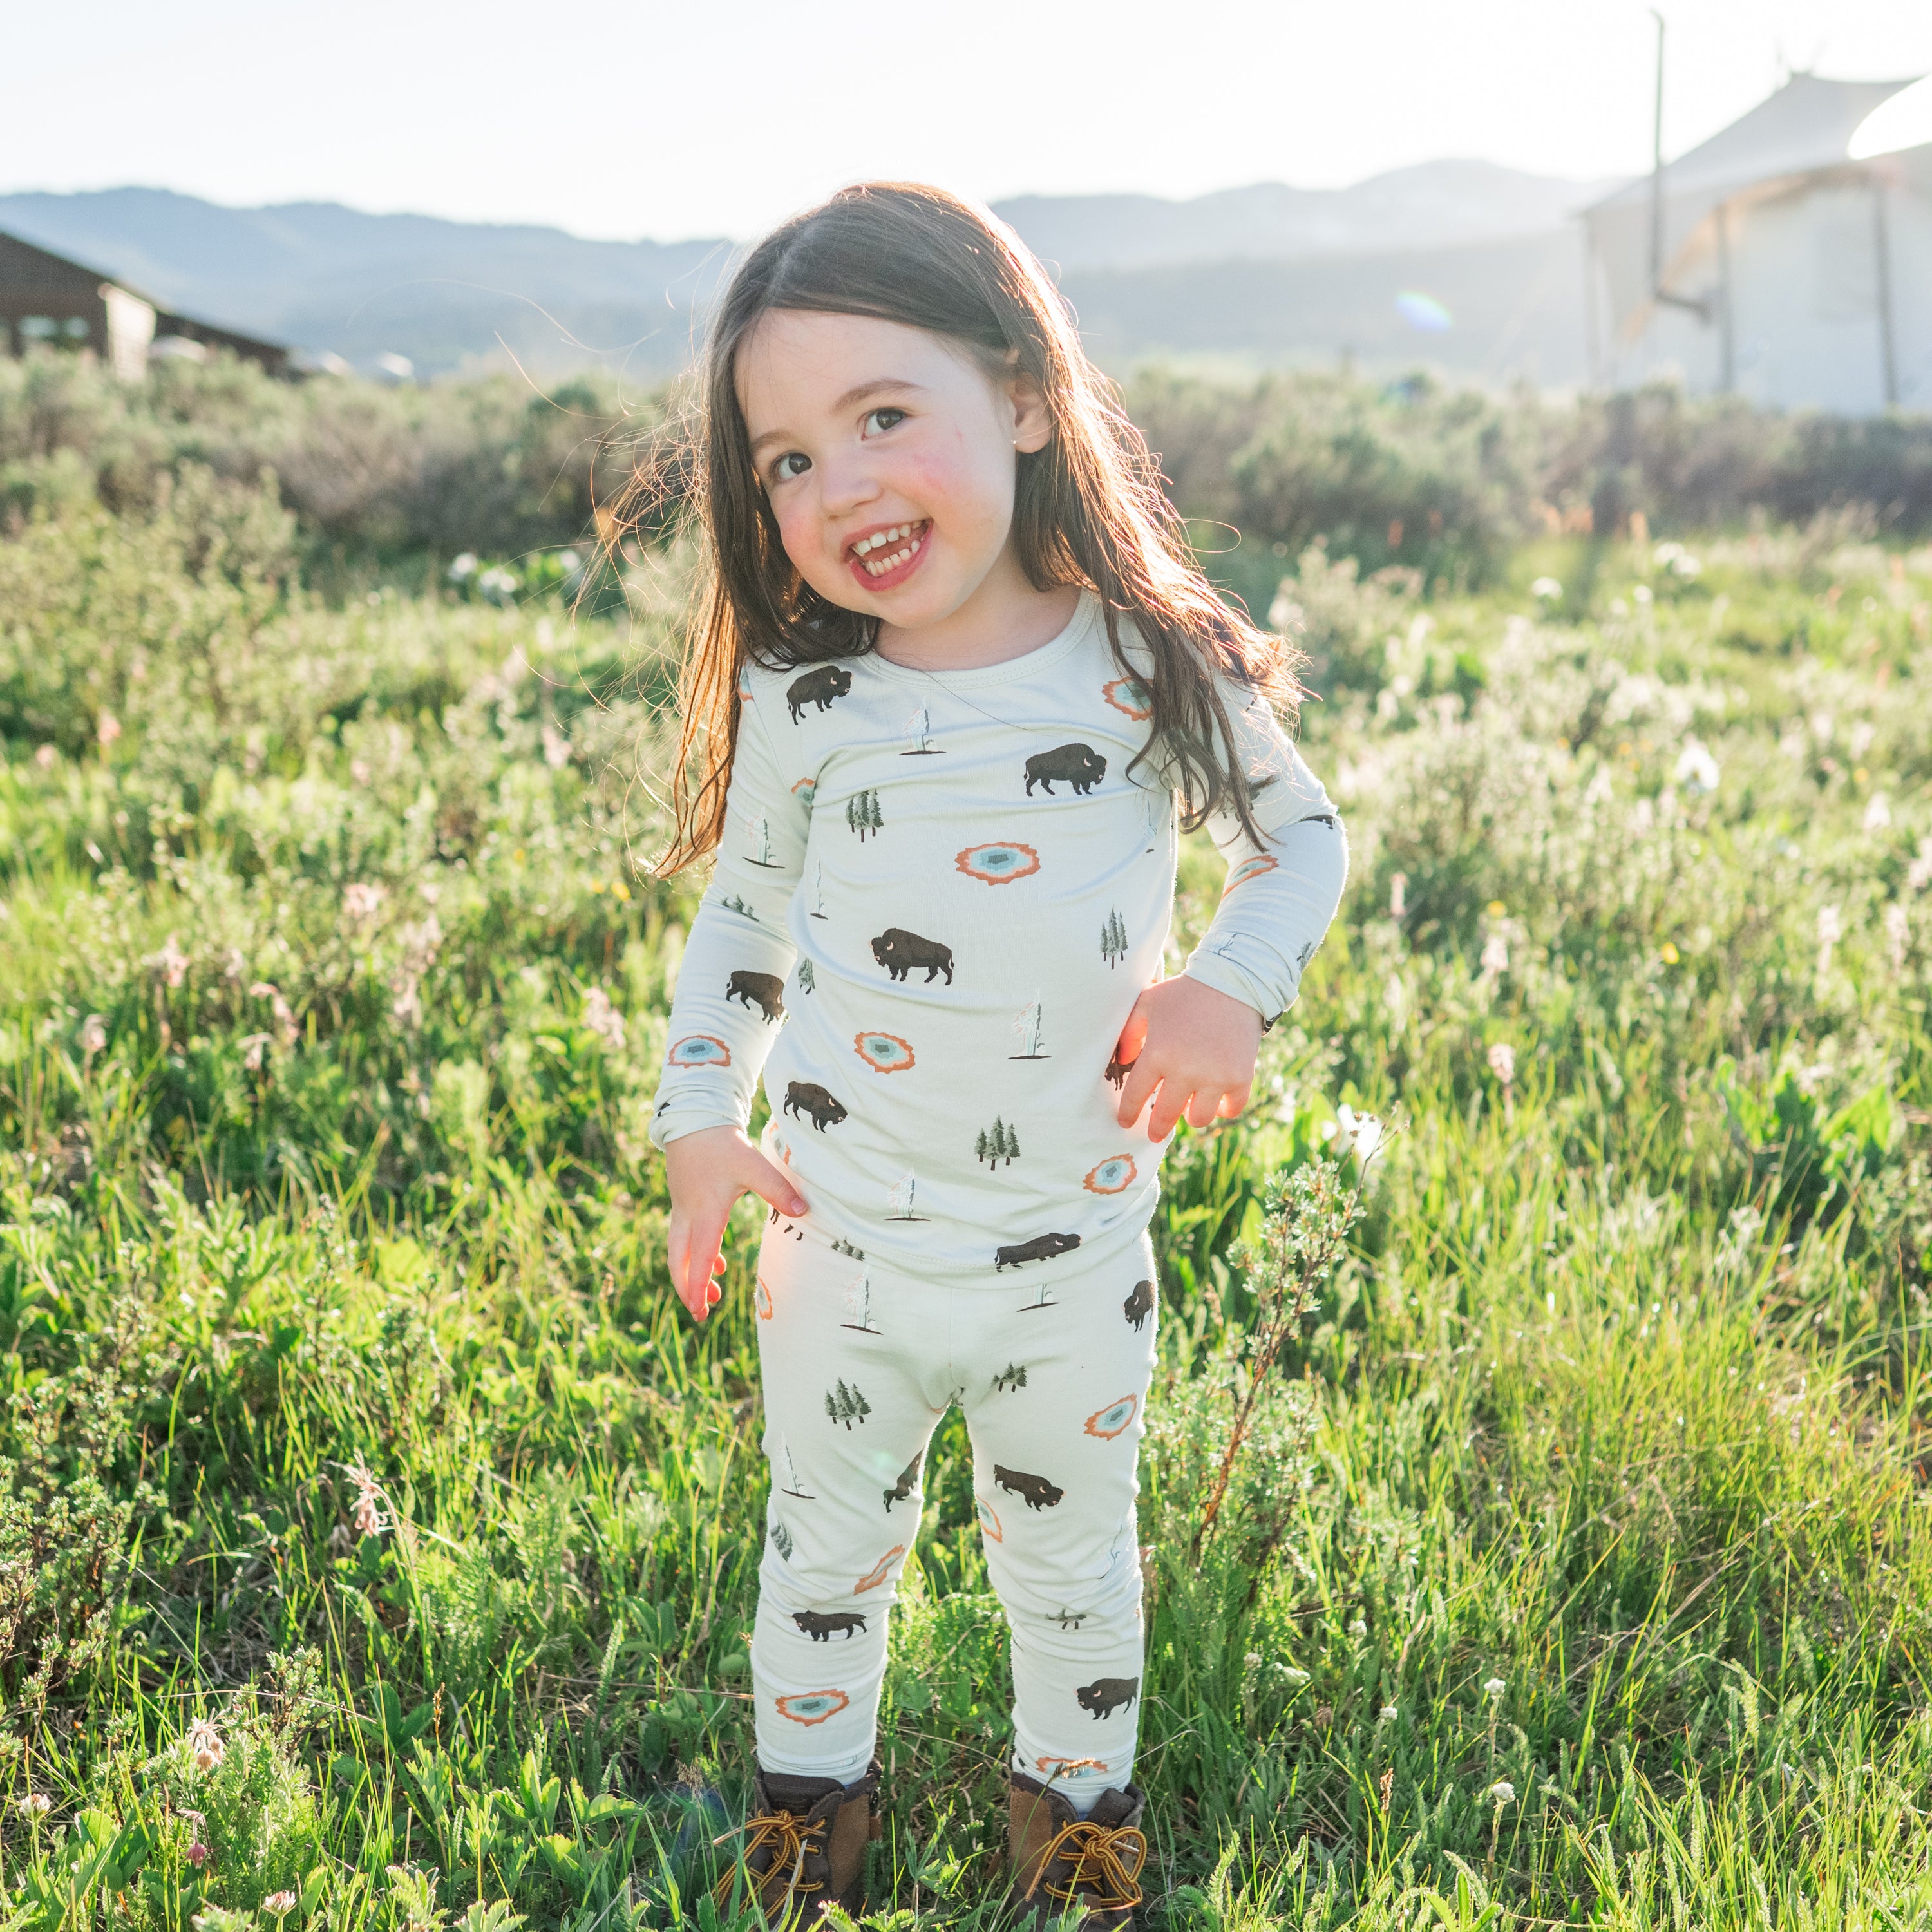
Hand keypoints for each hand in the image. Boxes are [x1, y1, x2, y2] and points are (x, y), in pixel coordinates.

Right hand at [664, 1126, 807, 1322]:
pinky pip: (686, 1237)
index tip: (699, 1310)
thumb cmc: (722, 1145)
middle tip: (700, 1313)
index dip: (696, 1286)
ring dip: (691, 1274)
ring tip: (710, 1296)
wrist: (693, 1121)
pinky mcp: (683, 1201)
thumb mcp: (753, 1165)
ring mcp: (683, 1209)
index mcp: (706, 1212)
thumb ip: (778, 1190)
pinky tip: (715, 1262)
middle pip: (680, 1261)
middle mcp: (689, 1215)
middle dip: (687, 1289)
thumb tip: (804, 1212)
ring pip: (680, 1251)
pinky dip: (696, 1254)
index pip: (698, 1257)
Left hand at [1113, 975, 1263, 1141]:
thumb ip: (1129, 1032)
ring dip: (1190, 1116)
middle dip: (1156, 1128)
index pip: (1136, 1095)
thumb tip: (1123, 1060)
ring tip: (1188, 1109)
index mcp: (1158, 1054)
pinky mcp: (1240, 1078)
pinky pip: (1230, 1109)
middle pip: (1165, 1116)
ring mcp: (1215, 1078)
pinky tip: (1217, 1101)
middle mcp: (1185, 1071)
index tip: (1125, 1122)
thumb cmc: (1184, 993)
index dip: (1128, 1113)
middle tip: (1154, 1133)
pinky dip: (1223, 1108)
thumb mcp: (1147, 1004)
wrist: (1232, 983)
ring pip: (1198, 1119)